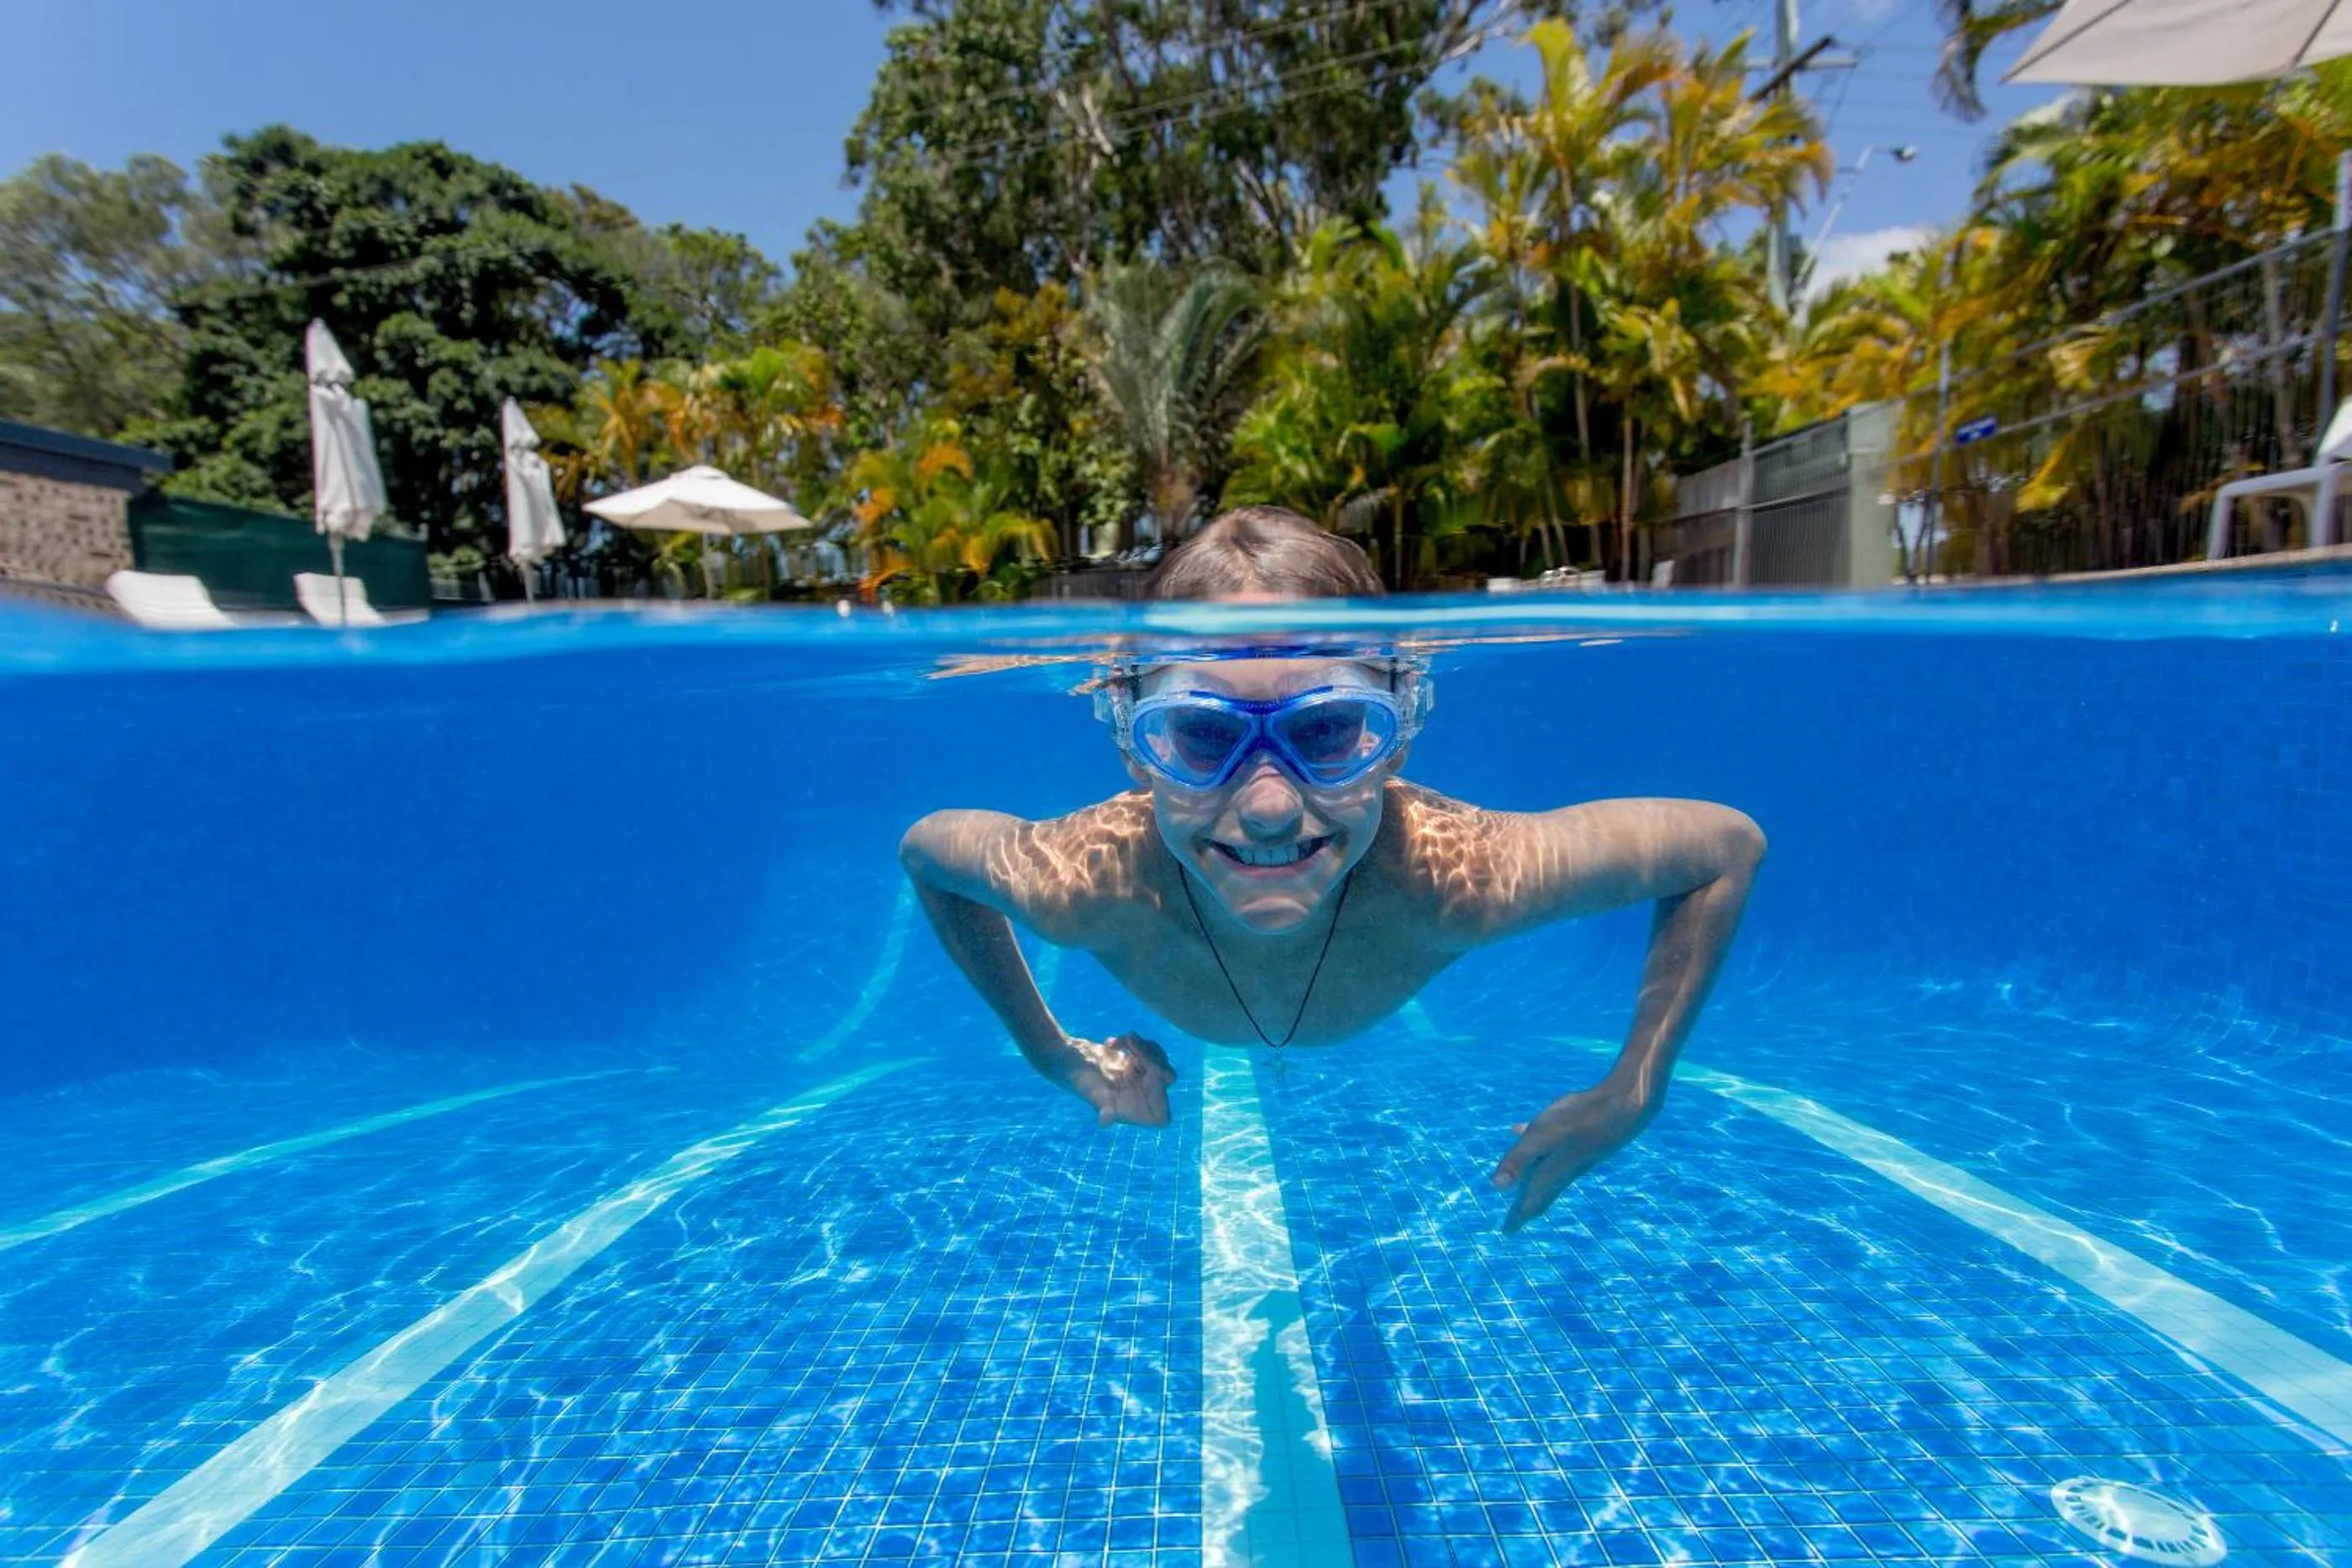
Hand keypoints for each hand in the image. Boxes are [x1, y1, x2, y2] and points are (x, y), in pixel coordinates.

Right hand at [1061, 1032, 1175, 1127]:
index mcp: (1130, 1111)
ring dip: (1142, 1046)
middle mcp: (1136, 1098)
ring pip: (1160, 1061)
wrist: (1062, 1056)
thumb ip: (1101, 1105)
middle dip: (1154, 1059)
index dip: (1162, 1097)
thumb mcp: (1090, 1090)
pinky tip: (1113, 1042)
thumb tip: (1104, 1122)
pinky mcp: (1133, 1062)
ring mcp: (1136, 1079)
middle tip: (1134, 1047)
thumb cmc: (1075, 1076)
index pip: (1163, 1117)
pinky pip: (1150, 1050)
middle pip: (1167, 1080)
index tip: (1147, 1075)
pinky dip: (1136, 1042)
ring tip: (1120, 1041)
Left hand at [1489, 1080, 1655, 1232]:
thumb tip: (1497, 1186)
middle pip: (1541, 1194)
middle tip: (1517, 1220)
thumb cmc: (1577, 1121)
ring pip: (1550, 1178)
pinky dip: (1540, 1154)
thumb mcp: (1539, 1138)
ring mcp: (1575, 1158)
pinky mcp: (1582, 1144)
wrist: (1621, 1108)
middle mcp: (1563, 1171)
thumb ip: (1518, 1160)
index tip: (1507, 1232)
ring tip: (1526, 1191)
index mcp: (1549, 1173)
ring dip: (1535, 1186)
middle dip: (1526, 1206)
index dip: (1517, 1217)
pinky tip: (1527, 1130)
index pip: (1529, 1201)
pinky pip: (1555, 1155)